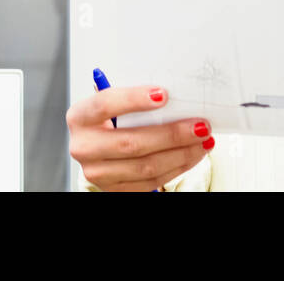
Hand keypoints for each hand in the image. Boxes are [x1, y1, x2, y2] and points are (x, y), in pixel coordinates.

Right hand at [66, 85, 213, 191]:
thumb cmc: (111, 119)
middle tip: (200, 124)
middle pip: (131, 142)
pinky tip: (192, 154)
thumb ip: (134, 98)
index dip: (134, 99)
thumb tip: (172, 93)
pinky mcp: (115, 190)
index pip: (104, 105)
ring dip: (181, 153)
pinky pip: (152, 181)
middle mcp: (83, 147)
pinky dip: (177, 167)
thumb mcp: (114, 104)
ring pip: (146, 165)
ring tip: (203, 140)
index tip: (164, 95)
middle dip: (171, 134)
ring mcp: (98, 173)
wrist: (99, 149)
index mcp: (80, 117)